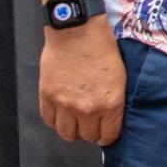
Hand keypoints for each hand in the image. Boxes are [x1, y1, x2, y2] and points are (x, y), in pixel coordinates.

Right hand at [39, 23, 126, 143]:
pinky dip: (55, 119)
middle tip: (89, 122)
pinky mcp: (48, 96)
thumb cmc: (101, 47)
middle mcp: (88, 109)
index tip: (103, 132)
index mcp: (110, 104)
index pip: (108, 136)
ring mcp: (65, 104)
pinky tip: (60, 112)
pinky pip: (49, 120)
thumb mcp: (119, 77)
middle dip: (89, 131)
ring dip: (71, 129)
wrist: (77, 30)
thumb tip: (108, 118)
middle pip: (87, 136)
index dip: (106, 136)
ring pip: (66, 134)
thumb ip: (113, 101)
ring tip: (74, 120)